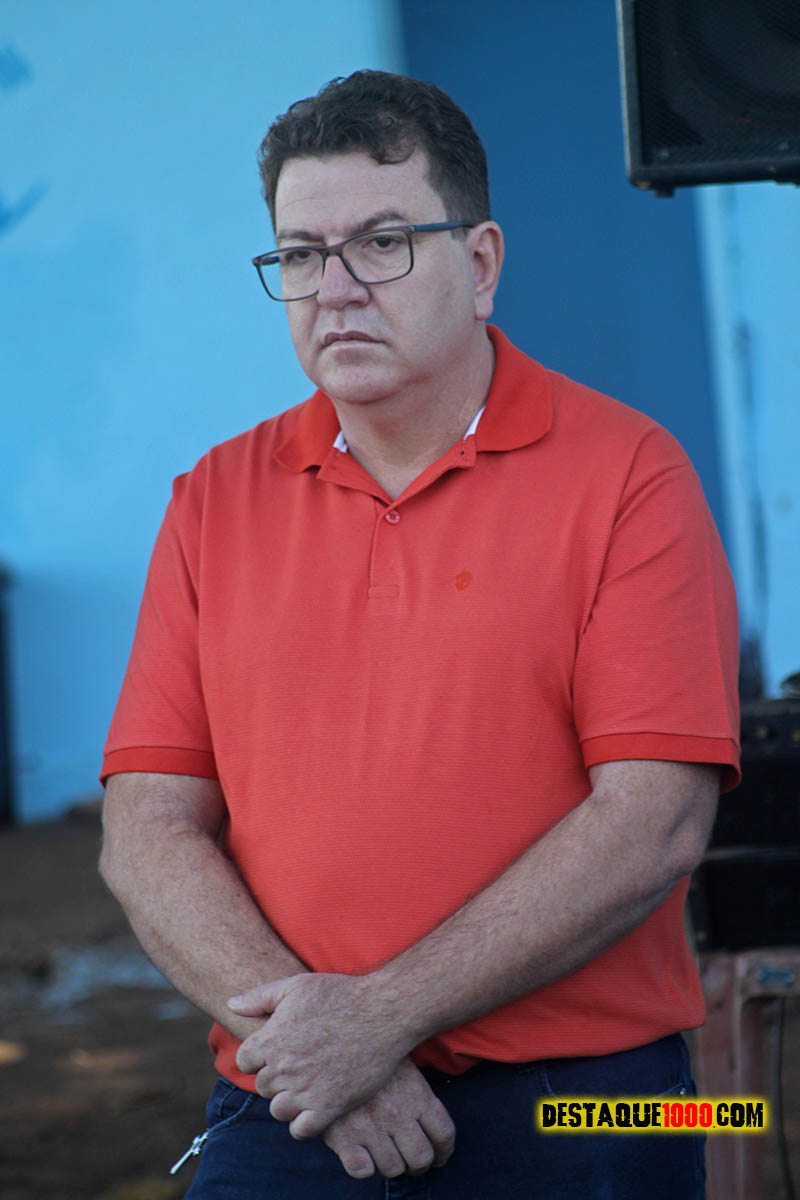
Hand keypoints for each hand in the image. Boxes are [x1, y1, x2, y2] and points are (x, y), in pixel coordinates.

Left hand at [229, 972, 411, 1136]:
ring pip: (278, 1110)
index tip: (278, 1052)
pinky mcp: (328, 1106)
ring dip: (289, 1100)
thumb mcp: (296, 986)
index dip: (259, 1057)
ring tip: (307, 1085)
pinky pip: (301, 1129)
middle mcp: (284, 1068)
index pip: (244, 1061)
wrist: (383, 1012)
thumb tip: (231, 1005)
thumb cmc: (340, 995)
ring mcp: (305, 1089)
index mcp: (272, 1039)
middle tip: (298, 1066)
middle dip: (276, 1078)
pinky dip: (304, 1122)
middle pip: (262, 1086)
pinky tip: (317, 1105)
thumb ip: (260, 997)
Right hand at [323, 1057, 455, 1178]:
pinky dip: (364, 1167)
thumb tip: (430, 1115)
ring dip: (391, 1166)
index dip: (444, 1151)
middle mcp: (397, 1114)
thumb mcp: (401, 1059)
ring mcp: (371, 1127)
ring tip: (385, 1154)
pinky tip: (362, 1154)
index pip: (443, 1134)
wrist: (328, 1043)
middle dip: (419, 1165)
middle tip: (411, 1162)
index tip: (438, 1156)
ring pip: (393, 1168)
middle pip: (421, 1158)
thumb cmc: (368, 1049)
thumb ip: (417, 1088)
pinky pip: (362, 1170)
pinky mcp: (343, 1138)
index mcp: (416, 1094)